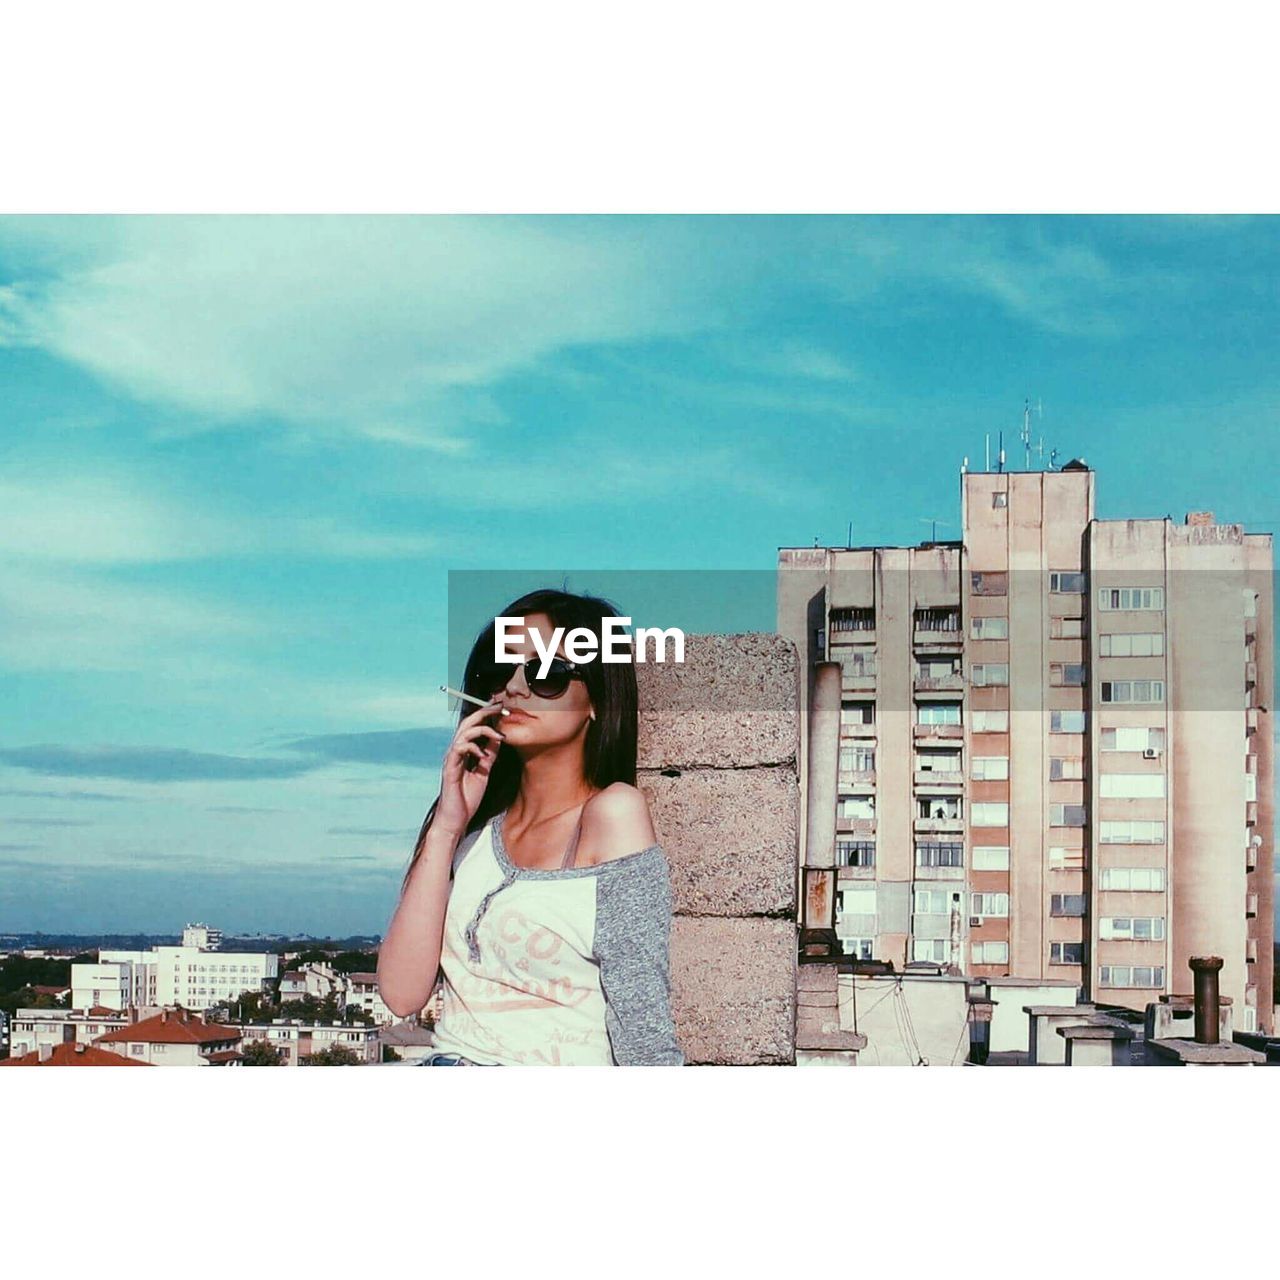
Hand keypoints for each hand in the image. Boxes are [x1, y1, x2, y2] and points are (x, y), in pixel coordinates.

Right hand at [434, 699, 505, 837]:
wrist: (455, 820)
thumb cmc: (467, 798)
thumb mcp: (484, 772)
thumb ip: (489, 755)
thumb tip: (499, 738)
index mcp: (463, 751)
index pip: (473, 726)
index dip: (486, 714)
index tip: (501, 707)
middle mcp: (455, 752)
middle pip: (467, 723)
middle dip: (484, 712)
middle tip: (500, 707)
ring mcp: (451, 759)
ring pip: (463, 733)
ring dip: (483, 730)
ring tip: (499, 735)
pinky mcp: (449, 769)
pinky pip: (459, 750)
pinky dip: (473, 748)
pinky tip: (484, 754)